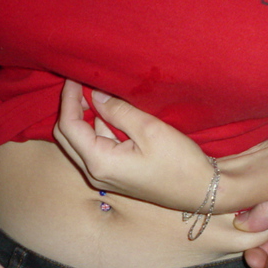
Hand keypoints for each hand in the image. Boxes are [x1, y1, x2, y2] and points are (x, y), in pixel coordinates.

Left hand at [53, 80, 215, 211]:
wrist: (201, 191)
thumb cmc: (179, 163)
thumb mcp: (149, 129)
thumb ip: (118, 111)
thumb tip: (96, 96)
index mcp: (100, 162)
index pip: (68, 126)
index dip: (69, 98)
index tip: (76, 76)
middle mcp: (95, 173)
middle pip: (67, 136)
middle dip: (71, 108)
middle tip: (83, 84)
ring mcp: (104, 177)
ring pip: (81, 142)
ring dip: (85, 118)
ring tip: (100, 94)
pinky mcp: (115, 175)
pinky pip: (97, 149)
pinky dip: (99, 129)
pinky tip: (113, 115)